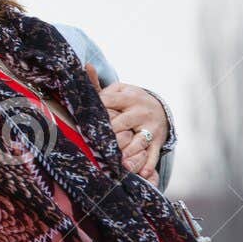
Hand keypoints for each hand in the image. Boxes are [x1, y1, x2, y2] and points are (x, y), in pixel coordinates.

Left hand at [87, 64, 166, 183]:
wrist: (160, 108)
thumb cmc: (130, 101)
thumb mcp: (118, 91)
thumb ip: (98, 85)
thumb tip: (85, 66)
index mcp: (129, 97)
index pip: (109, 103)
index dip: (96, 111)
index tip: (82, 120)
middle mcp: (141, 112)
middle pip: (122, 124)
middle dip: (110, 134)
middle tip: (95, 145)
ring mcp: (150, 128)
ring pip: (138, 142)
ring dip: (128, 153)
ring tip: (117, 164)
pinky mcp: (157, 142)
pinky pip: (152, 155)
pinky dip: (147, 165)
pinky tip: (142, 175)